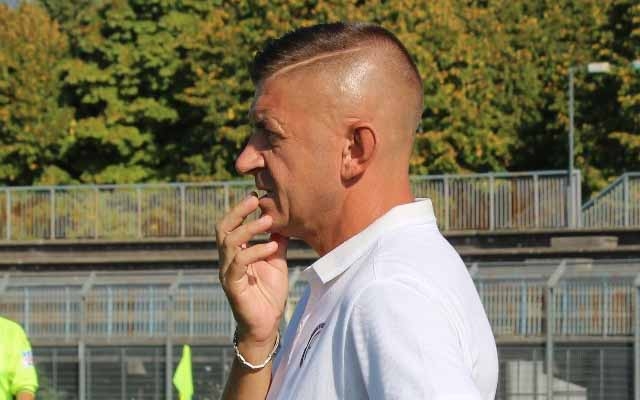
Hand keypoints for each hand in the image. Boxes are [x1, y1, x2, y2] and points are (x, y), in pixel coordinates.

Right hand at [216, 193, 288, 346]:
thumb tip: (282, 222)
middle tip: (255, 200)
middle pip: (223, 229)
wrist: (267, 324)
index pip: (230, 226)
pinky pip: (239, 263)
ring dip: (249, 229)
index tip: (256, 197)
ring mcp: (227, 273)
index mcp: (236, 253)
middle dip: (238, 212)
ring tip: (268, 221)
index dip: (240, 210)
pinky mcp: (232, 286)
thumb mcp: (276, 262)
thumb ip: (276, 242)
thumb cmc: (269, 293)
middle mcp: (227, 260)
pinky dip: (256, 252)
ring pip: (229, 243)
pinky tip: (272, 247)